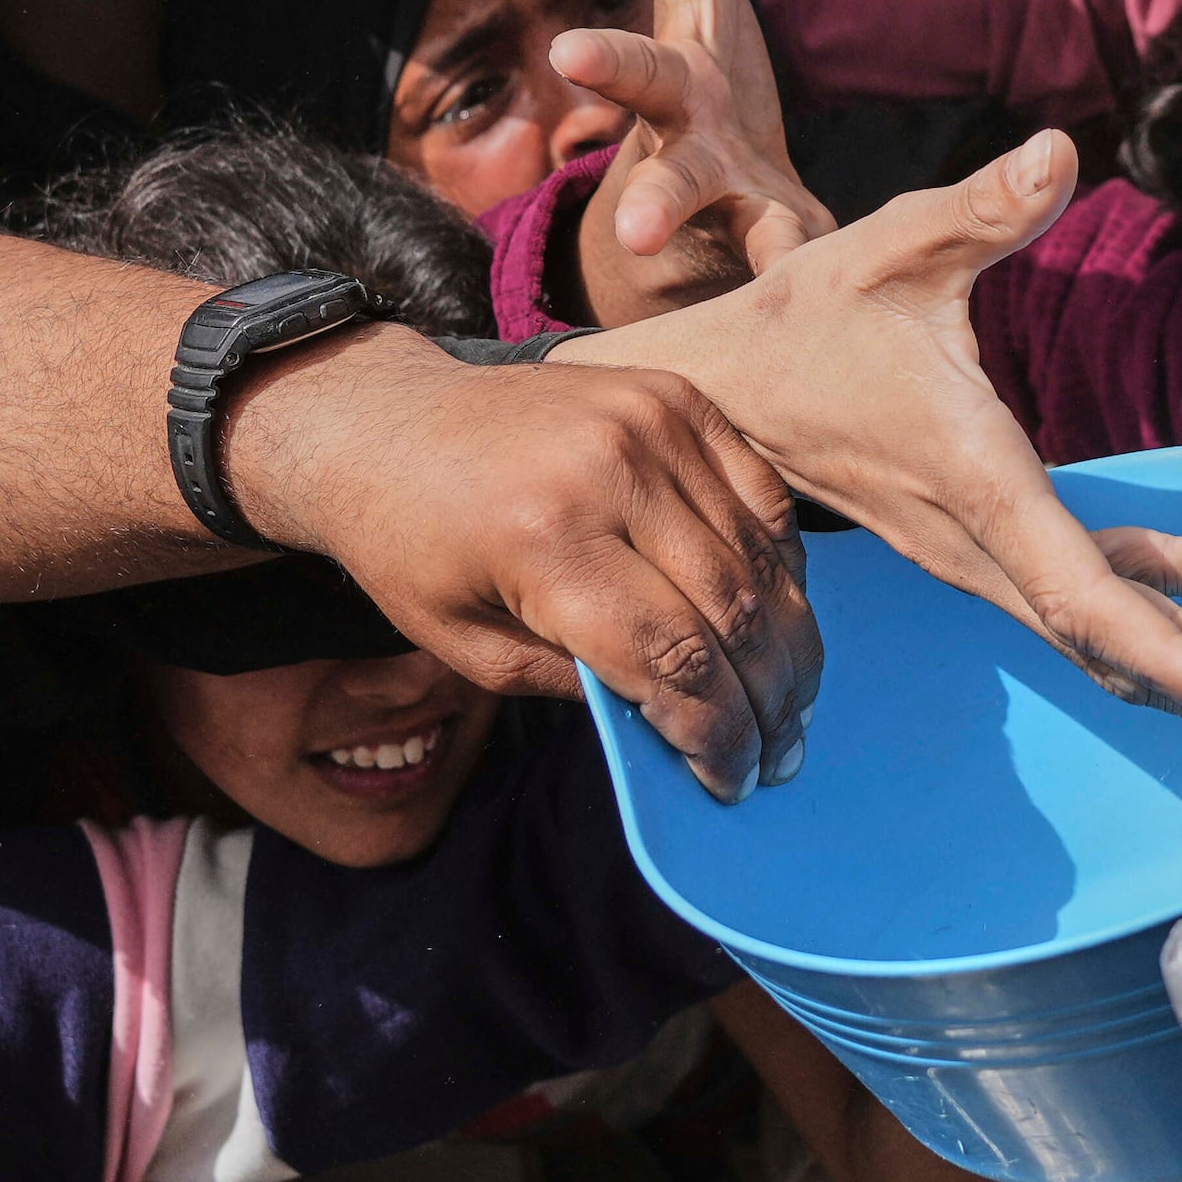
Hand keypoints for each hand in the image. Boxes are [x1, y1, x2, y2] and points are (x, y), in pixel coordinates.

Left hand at [227, 328, 816, 796]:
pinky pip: (761, 492)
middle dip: (766, 703)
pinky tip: (779, 619)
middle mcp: (611, 472)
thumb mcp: (467, 648)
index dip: (716, 733)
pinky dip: (782, 565)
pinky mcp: (675, 397)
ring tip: (791, 704)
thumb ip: (575, 687)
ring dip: (789, 645)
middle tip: (778, 758)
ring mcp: (651, 424)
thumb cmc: (412, 547)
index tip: (731, 784)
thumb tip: (679, 721)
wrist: (390, 421)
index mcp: (546, 541)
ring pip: (760, 558)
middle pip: (733, 612)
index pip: (671, 656)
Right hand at [548, 0, 834, 324]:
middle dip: (649, 198)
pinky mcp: (788, 270)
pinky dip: (826, 304)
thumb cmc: (700, 84)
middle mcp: (695, 163)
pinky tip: (860, 338)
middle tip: (630, 228)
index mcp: (678, 91)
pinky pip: (813, 286)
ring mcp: (738, 227)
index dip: (606, 57)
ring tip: (770, 316)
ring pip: (745, 254)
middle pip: (670, 177)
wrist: (691, 222)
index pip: (636, 66)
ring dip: (758, 286)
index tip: (571, 50)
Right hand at [574, 131, 1181, 728]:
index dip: (1162, 643)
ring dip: (1181, 651)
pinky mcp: (972, 548)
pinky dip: (1144, 616)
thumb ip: (981, 208)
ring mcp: (970, 555)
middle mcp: (973, 538)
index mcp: (970, 472)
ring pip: (1088, 625)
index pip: (1076, 584)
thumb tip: (1058, 152)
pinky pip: (1070, 597)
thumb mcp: (888, 245)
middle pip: (1100, 632)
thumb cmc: (802, 317)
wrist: (712, 392)